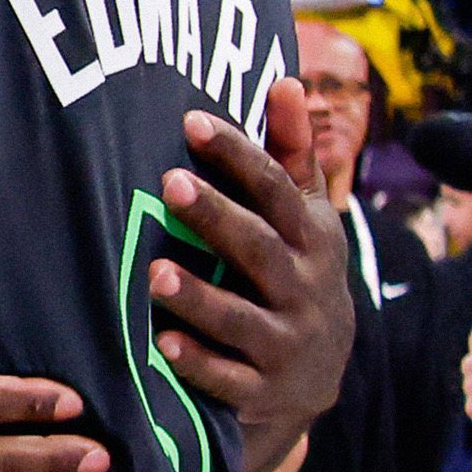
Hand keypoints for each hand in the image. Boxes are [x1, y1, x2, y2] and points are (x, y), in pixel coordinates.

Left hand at [148, 83, 352, 431]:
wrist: (316, 378)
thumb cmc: (296, 273)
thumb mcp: (306, 218)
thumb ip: (292, 153)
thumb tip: (286, 80)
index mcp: (312, 239)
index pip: (277, 189)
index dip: (238, 154)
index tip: (190, 121)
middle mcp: (304, 289)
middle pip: (259, 248)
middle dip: (216, 217)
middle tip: (169, 184)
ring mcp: (284, 344)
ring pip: (240, 319)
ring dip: (198, 296)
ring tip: (154, 274)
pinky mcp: (262, 391)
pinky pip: (229, 379)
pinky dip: (199, 365)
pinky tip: (164, 346)